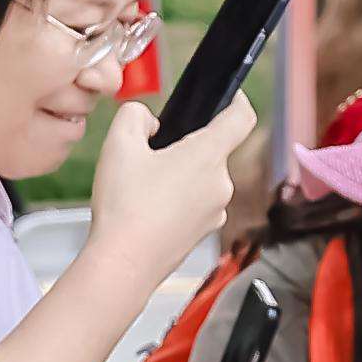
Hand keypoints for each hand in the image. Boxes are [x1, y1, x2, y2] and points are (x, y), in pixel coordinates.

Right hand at [86, 95, 259, 277]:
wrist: (123, 265)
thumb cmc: (125, 208)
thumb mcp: (119, 144)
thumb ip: (135, 116)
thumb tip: (149, 121)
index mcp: (208, 157)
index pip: (242, 118)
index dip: (237, 100)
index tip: (230, 96)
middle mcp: (221, 185)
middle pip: (213, 150)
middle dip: (186, 144)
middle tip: (151, 152)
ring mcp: (215, 212)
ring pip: (202, 178)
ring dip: (180, 174)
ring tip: (143, 185)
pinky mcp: (204, 232)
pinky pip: (195, 204)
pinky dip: (177, 200)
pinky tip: (148, 207)